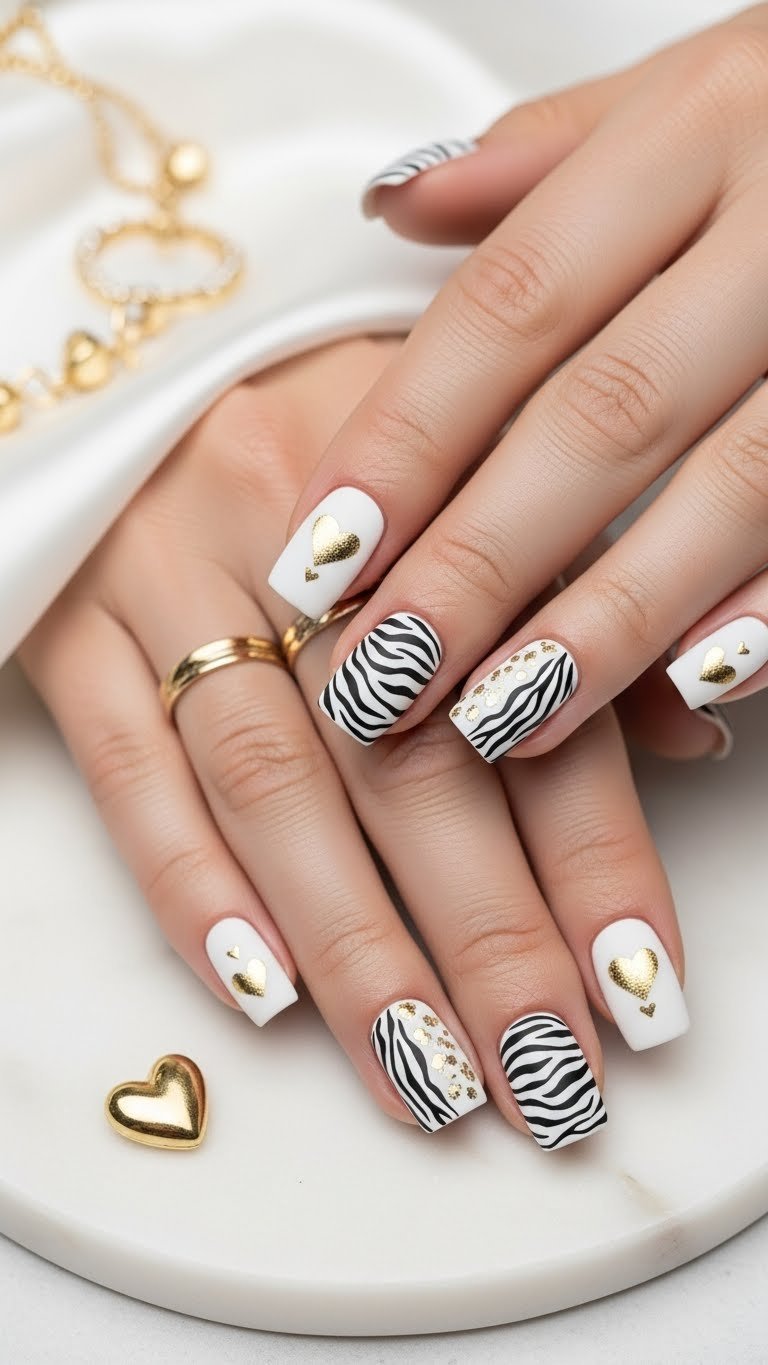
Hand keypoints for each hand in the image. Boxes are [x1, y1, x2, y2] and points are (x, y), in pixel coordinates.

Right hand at [20, 338, 688, 1145]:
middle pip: (403, 761)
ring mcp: (167, 576)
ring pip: (270, 783)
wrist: (129, 339)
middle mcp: (299, 536)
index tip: (641, 988)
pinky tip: (257, 991)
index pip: (532, 697)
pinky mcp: (68, 622)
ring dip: (350, 943)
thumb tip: (688, 737)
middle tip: (547, 1078)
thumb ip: (574, 595)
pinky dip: (188, 881)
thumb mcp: (465, 457)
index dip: (594, 852)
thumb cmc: (323, 415)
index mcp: (430, 480)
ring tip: (425, 1079)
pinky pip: (123, 764)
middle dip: (485, 936)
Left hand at [270, 5, 767, 759]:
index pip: (516, 303)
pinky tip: (690, 686)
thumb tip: (396, 203)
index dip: (410, 437)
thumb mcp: (680, 97)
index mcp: (700, 131)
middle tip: (385, 673)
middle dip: (482, 560)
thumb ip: (543, 159)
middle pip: (603, 416)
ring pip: (727, 489)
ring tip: (499, 716)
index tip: (324, 554)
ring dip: (607, 620)